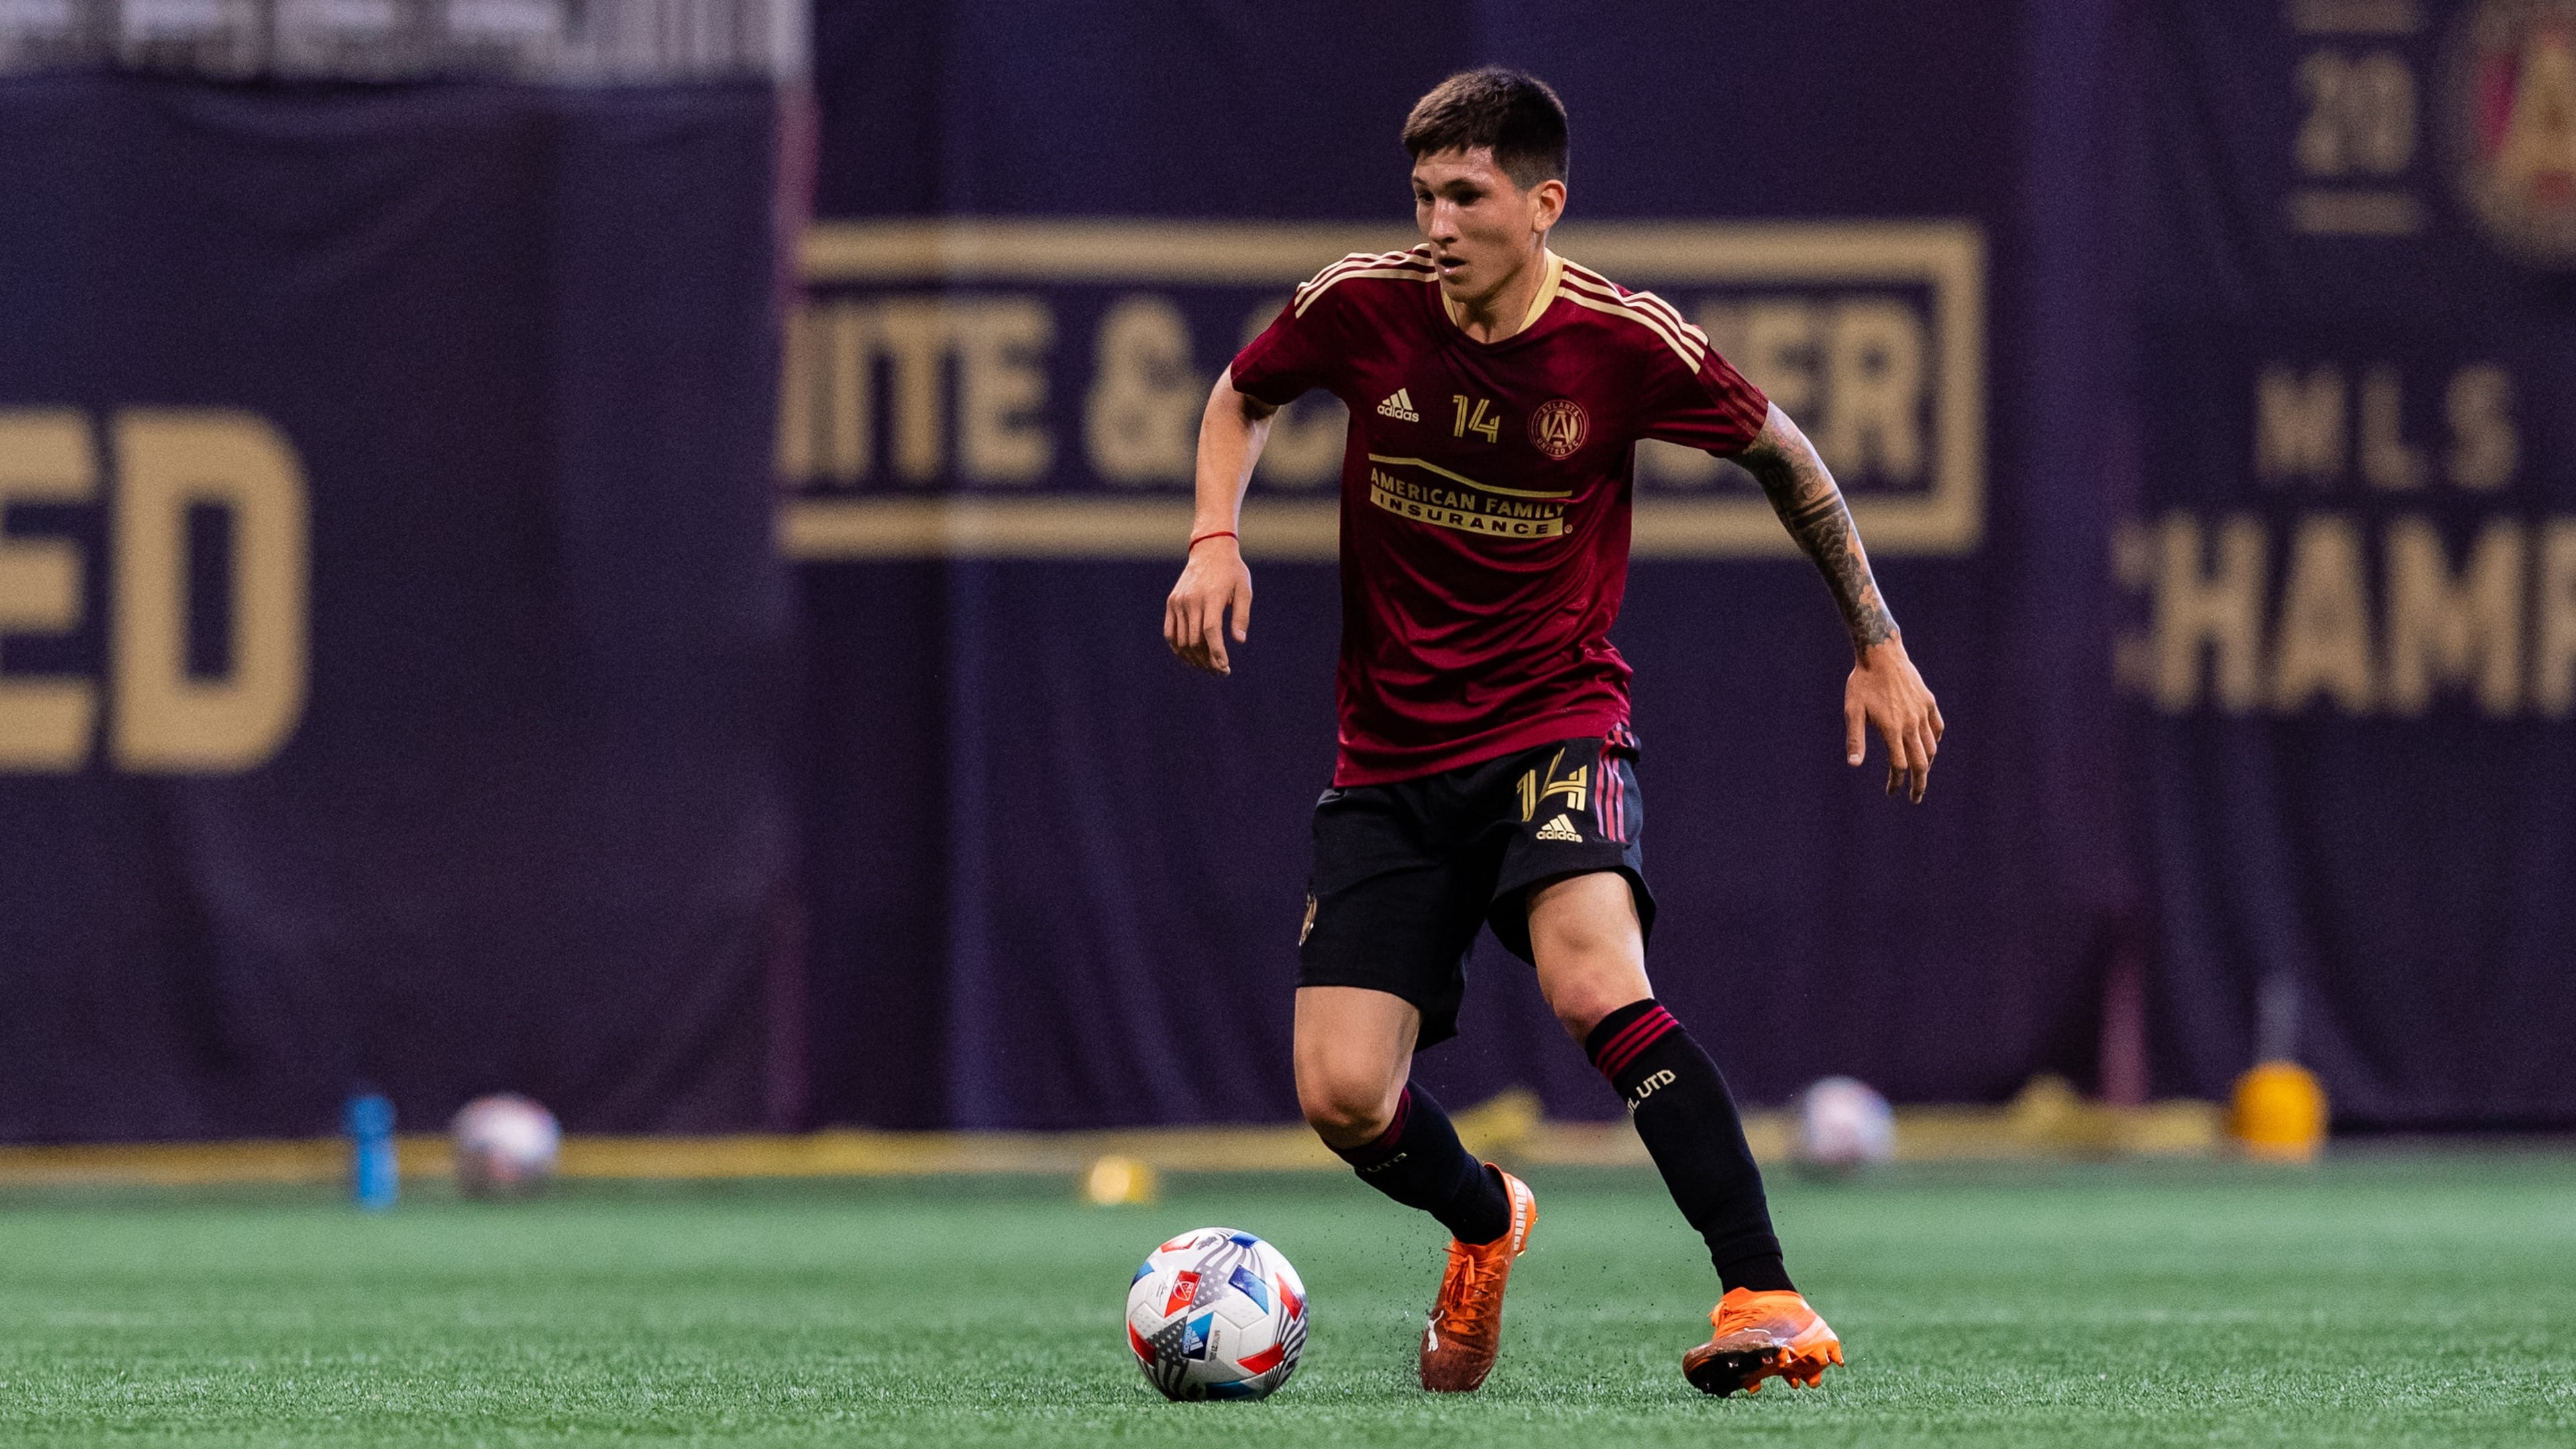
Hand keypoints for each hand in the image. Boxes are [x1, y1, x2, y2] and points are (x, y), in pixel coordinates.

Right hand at [1163, 536, 1251, 674]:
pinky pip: (1170, 633)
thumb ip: (1242, 616)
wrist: (1210, 550)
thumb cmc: (1232, 571)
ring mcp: (1178, 603)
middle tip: (1221, 672)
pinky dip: (1178, 649)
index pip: (1210, 631)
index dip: (1216, 652)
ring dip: (1194, 659)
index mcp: (1211, 596)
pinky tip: (1191, 658)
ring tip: (1208, 668)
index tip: (1224, 667)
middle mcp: (1191, 600)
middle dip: (1207, 661)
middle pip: (1195, 640)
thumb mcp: (1244, 590)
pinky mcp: (1171, 604)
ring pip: (1181, 641)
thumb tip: (1239, 641)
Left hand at [1844, 635, 1943, 802]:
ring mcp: (1923, 712)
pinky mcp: (1928, 702)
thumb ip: (1855, 739)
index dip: (1896, 783)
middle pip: (1921, 762)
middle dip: (1919, 784)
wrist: (1881, 653)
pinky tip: (1930, 747)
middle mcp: (1911, 724)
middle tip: (1915, 797)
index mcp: (1892, 729)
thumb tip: (1853, 766)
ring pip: (1931, 747)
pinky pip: (1937, 727)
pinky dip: (1935, 741)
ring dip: (1926, 764)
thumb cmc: (1862, 683)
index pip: (1899, 766)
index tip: (1892, 793)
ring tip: (1921, 774)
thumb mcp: (1852, 711)